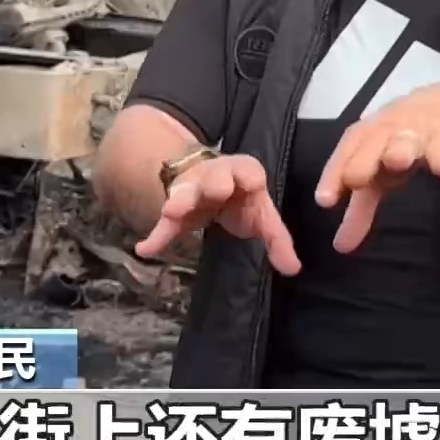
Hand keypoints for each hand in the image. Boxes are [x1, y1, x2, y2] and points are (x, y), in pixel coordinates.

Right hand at [135, 154, 300, 275]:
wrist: (210, 185)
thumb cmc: (241, 200)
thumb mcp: (261, 215)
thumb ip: (277, 240)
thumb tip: (293, 270)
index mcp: (242, 174)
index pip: (247, 169)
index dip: (249, 175)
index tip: (252, 182)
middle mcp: (215, 177)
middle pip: (215, 176)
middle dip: (215, 182)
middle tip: (218, 190)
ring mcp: (193, 191)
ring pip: (186, 192)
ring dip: (180, 201)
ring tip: (171, 211)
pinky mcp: (176, 209)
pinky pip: (166, 222)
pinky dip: (157, 235)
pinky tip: (146, 249)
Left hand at [315, 84, 439, 254]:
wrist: (439, 108)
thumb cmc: (395, 147)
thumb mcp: (377, 178)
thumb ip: (358, 211)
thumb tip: (340, 248)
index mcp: (364, 138)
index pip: (344, 154)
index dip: (333, 176)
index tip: (324, 201)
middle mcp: (386, 131)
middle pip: (372, 143)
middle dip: (364, 160)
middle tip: (355, 179)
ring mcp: (417, 130)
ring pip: (407, 139)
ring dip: (401, 149)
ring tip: (398, 162)